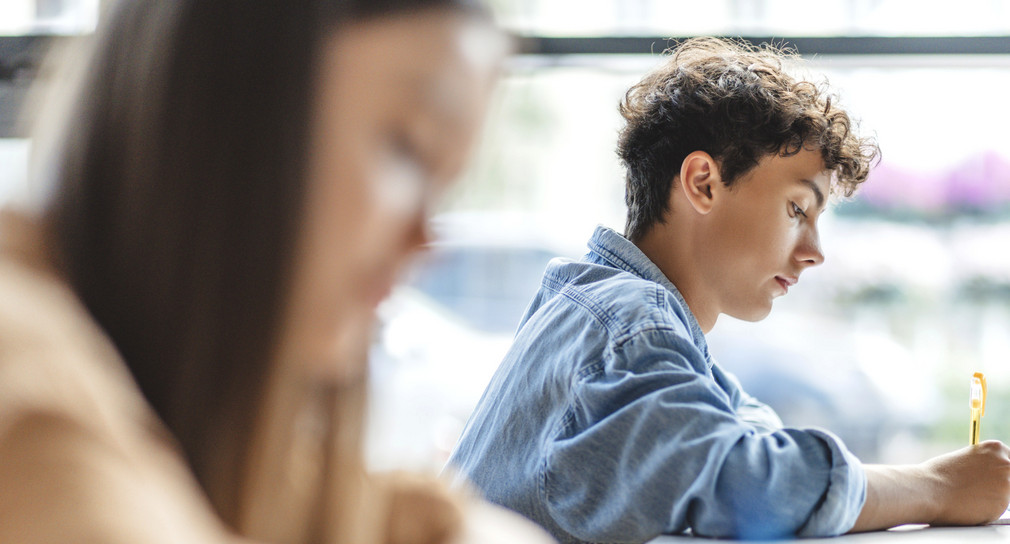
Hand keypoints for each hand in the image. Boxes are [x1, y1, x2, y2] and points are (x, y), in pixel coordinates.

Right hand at [851, 440, 1009, 532]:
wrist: (928, 490)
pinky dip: (986, 512)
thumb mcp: (966, 460)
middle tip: (980, 490)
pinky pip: (998, 510)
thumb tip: (990, 477)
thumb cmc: (939, 476)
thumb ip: (985, 467)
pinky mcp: (1003, 504)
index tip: (993, 480)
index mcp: (996, 448)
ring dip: (993, 499)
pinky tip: (969, 506)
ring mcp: (1007, 484)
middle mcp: (1007, 464)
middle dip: (1001, 487)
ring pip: (1007, 496)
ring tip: (969, 497)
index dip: (1003, 473)